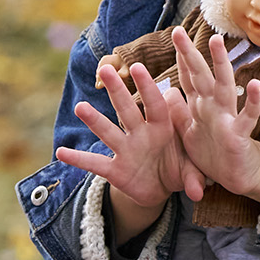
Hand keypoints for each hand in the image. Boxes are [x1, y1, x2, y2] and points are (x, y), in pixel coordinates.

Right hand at [55, 60, 204, 236]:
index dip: (147, 88)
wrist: (163, 188)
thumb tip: (198, 192)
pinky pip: (95, 164)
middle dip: (117, 90)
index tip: (138, 68)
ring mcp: (125, 150)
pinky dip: (79, 159)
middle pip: (127, 109)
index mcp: (162, 128)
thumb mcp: (191, 172)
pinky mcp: (115, 171)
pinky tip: (61, 152)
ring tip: (80, 107)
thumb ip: (194, 178)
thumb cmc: (179, 168)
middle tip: (105, 69)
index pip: (155, 105)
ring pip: (108, 132)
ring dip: (94, 120)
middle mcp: (140, 134)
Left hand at [167, 29, 259, 209]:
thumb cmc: (213, 152)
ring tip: (216, 42)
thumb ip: (179, 112)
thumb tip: (166, 91)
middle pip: (200, 75)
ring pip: (224, 86)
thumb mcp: (189, 132)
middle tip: (178, 31)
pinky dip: (253, 102)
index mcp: (200, 107)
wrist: (236, 176)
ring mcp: (227, 118)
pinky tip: (256, 85)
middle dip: (189, 54)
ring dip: (221, 64)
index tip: (175, 36)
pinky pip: (247, 117)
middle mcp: (213, 107)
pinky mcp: (239, 135)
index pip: (189, 78)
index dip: (181, 58)